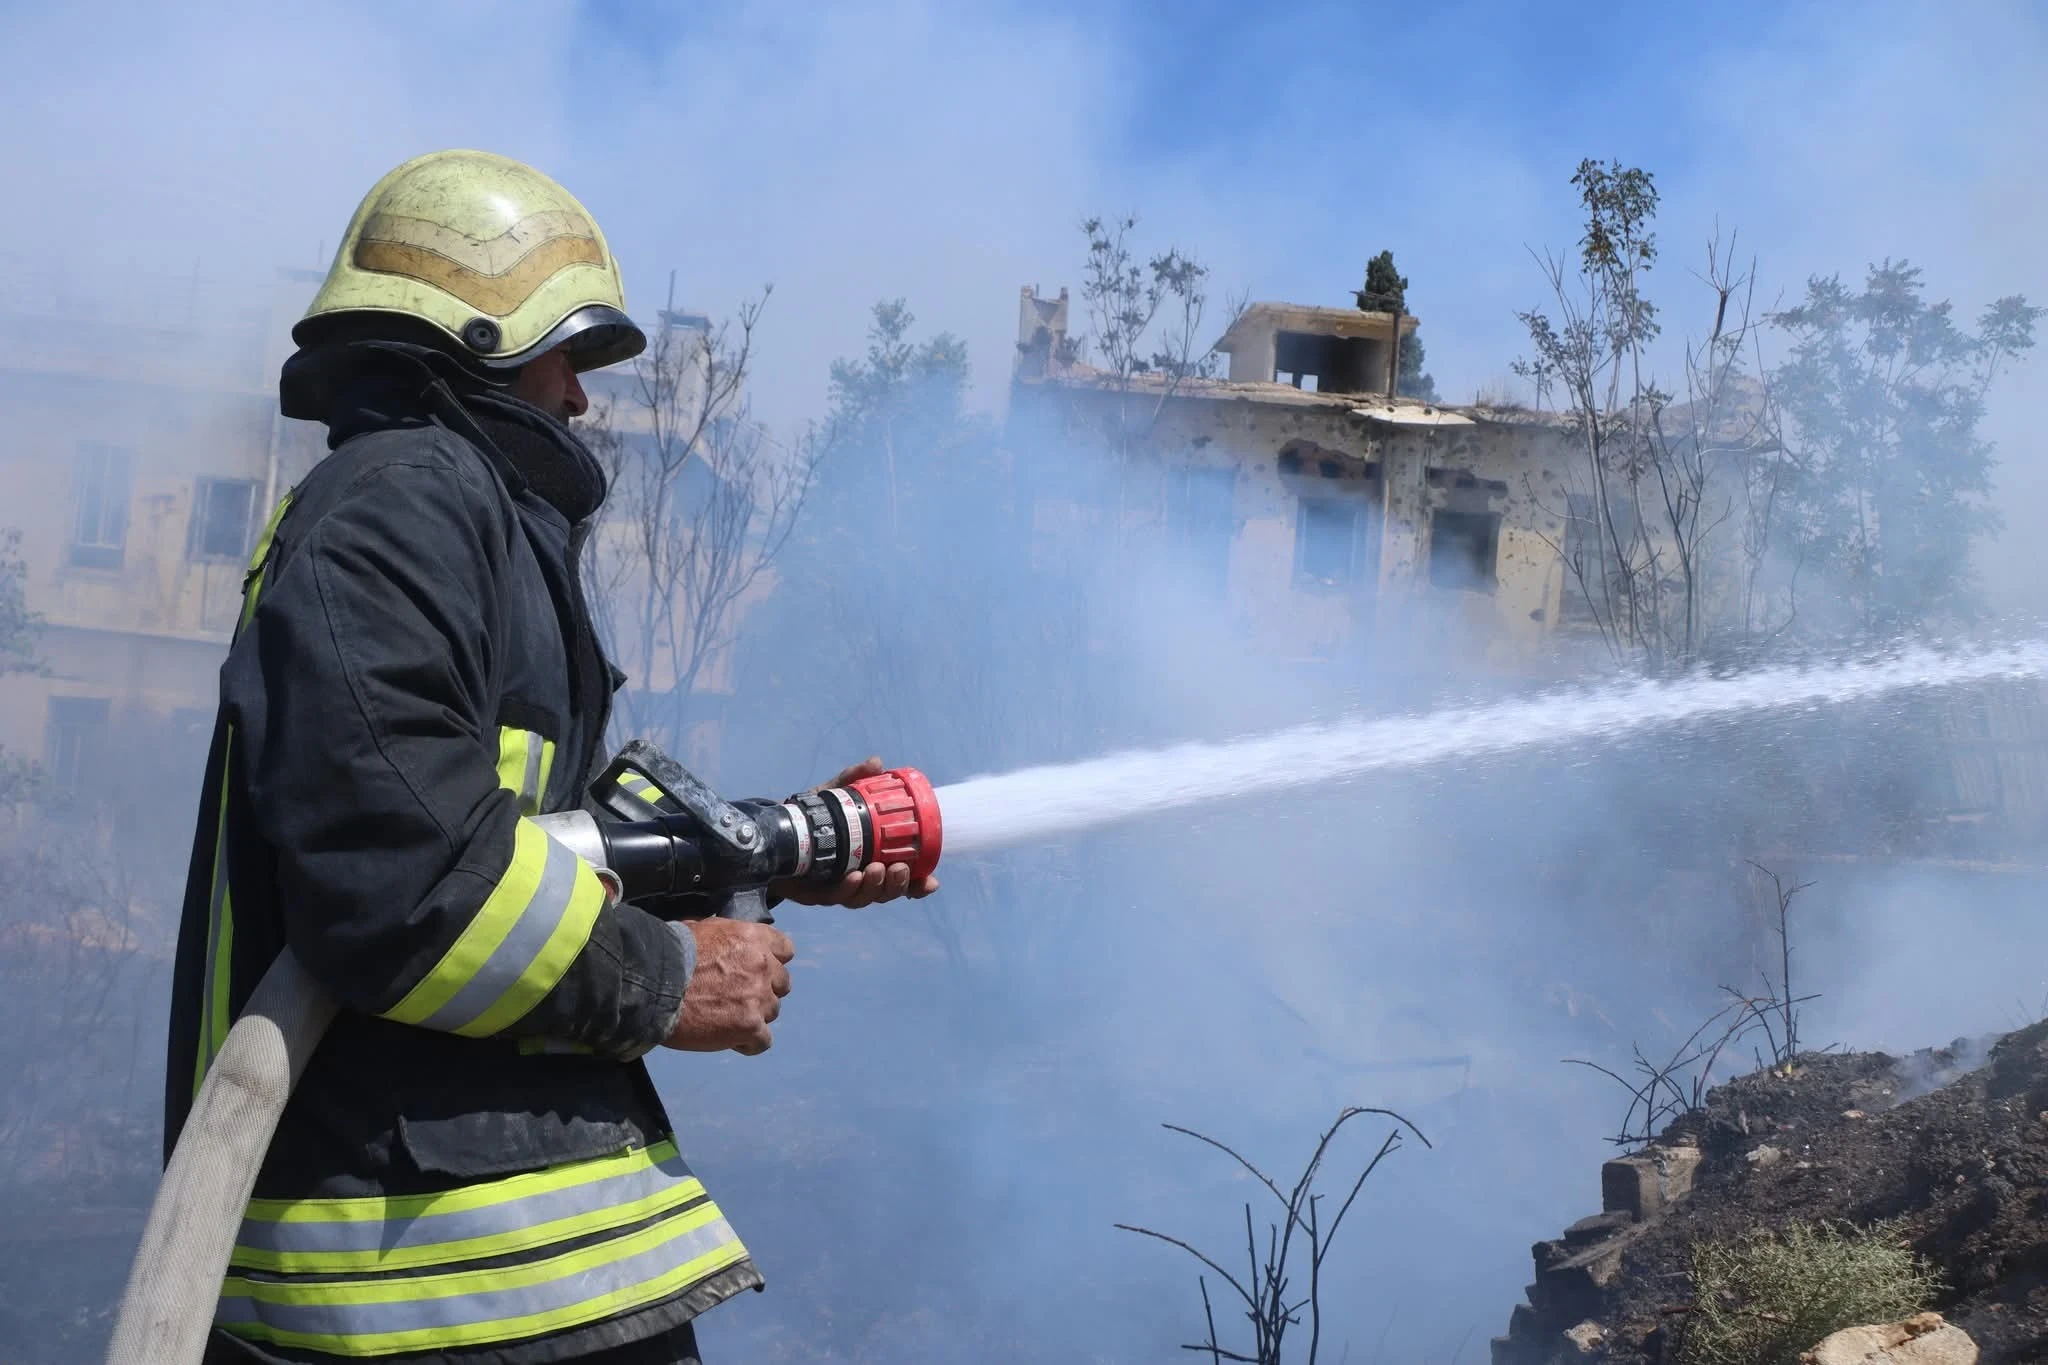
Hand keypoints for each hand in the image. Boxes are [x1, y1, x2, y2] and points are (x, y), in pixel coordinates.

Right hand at [662, 919, 794, 1055]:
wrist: (654, 984)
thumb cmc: (670, 954)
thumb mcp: (702, 929)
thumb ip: (726, 938)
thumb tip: (726, 946)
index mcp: (753, 938)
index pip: (784, 950)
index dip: (772, 962)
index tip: (758, 971)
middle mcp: (763, 965)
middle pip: (781, 984)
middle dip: (764, 990)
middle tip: (738, 998)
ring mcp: (758, 997)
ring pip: (772, 1012)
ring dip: (754, 1016)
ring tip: (727, 1019)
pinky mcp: (750, 1026)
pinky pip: (763, 1041)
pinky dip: (748, 1042)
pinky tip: (730, 1039)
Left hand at [774, 756, 941, 906]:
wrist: (774, 833)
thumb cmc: (809, 818)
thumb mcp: (832, 796)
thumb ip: (852, 780)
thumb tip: (876, 763)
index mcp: (870, 859)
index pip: (900, 877)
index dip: (917, 883)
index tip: (931, 881)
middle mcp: (858, 878)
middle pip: (886, 891)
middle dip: (898, 885)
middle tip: (899, 868)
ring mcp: (839, 889)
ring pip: (865, 897)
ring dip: (876, 887)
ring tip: (878, 870)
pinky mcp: (818, 895)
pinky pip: (837, 897)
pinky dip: (848, 889)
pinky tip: (852, 877)